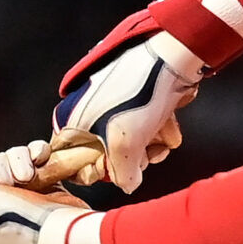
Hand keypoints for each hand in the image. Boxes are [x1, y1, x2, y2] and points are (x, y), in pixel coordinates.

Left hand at [0, 150, 106, 243]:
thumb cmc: (17, 222)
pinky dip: (37, 155)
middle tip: (8, 180)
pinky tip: (41, 159)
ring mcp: (24, 200)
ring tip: (29, 174)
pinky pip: (36, 160)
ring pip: (13, 162)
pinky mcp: (48, 189)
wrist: (63, 231)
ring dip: (18, 159)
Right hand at [51, 32, 200, 193]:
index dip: (93, 170)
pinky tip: (168, 123)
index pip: (71, 162)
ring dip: (151, 146)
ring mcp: (115, 109)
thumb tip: (128, 184)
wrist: (171, 59)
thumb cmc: (139, 95)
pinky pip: (146, 130)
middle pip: (107, 158)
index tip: (109, 168)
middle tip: (143, 151)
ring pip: (131, 147)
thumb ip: (121, 175)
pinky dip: (160, 131)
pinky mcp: (138, 104)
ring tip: (160, 135)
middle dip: (131, 159)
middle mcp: (88, 114)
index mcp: (71, 120)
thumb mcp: (123, 145)